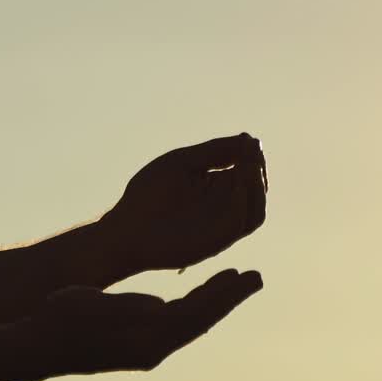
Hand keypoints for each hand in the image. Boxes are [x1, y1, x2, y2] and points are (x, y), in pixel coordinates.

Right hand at [34, 268, 262, 374]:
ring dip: (210, 303)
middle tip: (254, 276)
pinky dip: (189, 311)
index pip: (197, 314)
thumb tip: (162, 305)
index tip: (250, 274)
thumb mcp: (89, 305)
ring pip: (188, 325)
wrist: (34, 348)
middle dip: (227, 298)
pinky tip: (188, 301)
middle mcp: (152, 351)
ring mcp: (143, 353)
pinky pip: (173, 328)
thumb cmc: (57, 321)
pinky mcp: (133, 349)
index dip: (225, 293)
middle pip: (200, 321)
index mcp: (147, 340)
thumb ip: (128, 306)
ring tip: (230, 283)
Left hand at [101, 133, 267, 273]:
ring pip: (255, 206)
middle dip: (255, 166)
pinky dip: (243, 203)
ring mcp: (223, 226)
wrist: (126, 229)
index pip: (246, 169)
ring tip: (247, 163)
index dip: (252, 154)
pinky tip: (236, 184)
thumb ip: (214, 151)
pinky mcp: (218, 241)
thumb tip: (250, 139)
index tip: (249, 139)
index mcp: (218, 185)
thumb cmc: (148, 195)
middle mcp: (225, 206)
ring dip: (255, 184)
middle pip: (256, 186)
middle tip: (250, 149)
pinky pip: (241, 223)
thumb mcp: (183, 163)